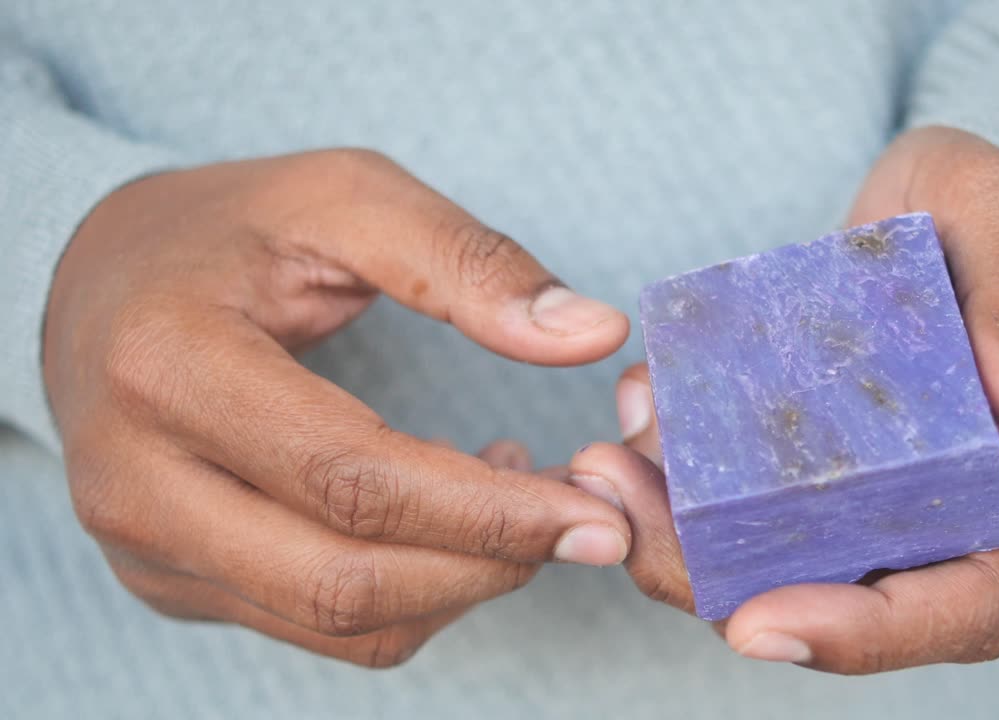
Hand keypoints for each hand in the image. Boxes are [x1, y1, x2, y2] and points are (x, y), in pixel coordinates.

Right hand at [43, 149, 632, 666]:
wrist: (98, 283)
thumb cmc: (230, 229)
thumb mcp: (346, 198)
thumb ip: (469, 261)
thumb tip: (595, 333)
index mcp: (168, 367)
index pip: (351, 480)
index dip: (489, 511)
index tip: (598, 512)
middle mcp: (136, 480)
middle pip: (342, 579)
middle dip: (490, 566)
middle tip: (589, 523)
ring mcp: (147, 546)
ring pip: (337, 621)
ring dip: (462, 583)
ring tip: (527, 501)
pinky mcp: (169, 580)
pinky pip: (317, 624)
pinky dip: (414, 591)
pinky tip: (456, 519)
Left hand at [569, 126, 998, 672]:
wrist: (935, 199)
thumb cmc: (989, 205)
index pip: (963, 610)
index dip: (865, 638)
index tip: (759, 625)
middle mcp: (928, 512)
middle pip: (828, 600)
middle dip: (715, 583)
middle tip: (622, 514)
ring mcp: (854, 492)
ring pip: (760, 558)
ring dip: (669, 533)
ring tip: (602, 462)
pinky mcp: (797, 455)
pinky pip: (726, 492)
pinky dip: (668, 468)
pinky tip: (634, 407)